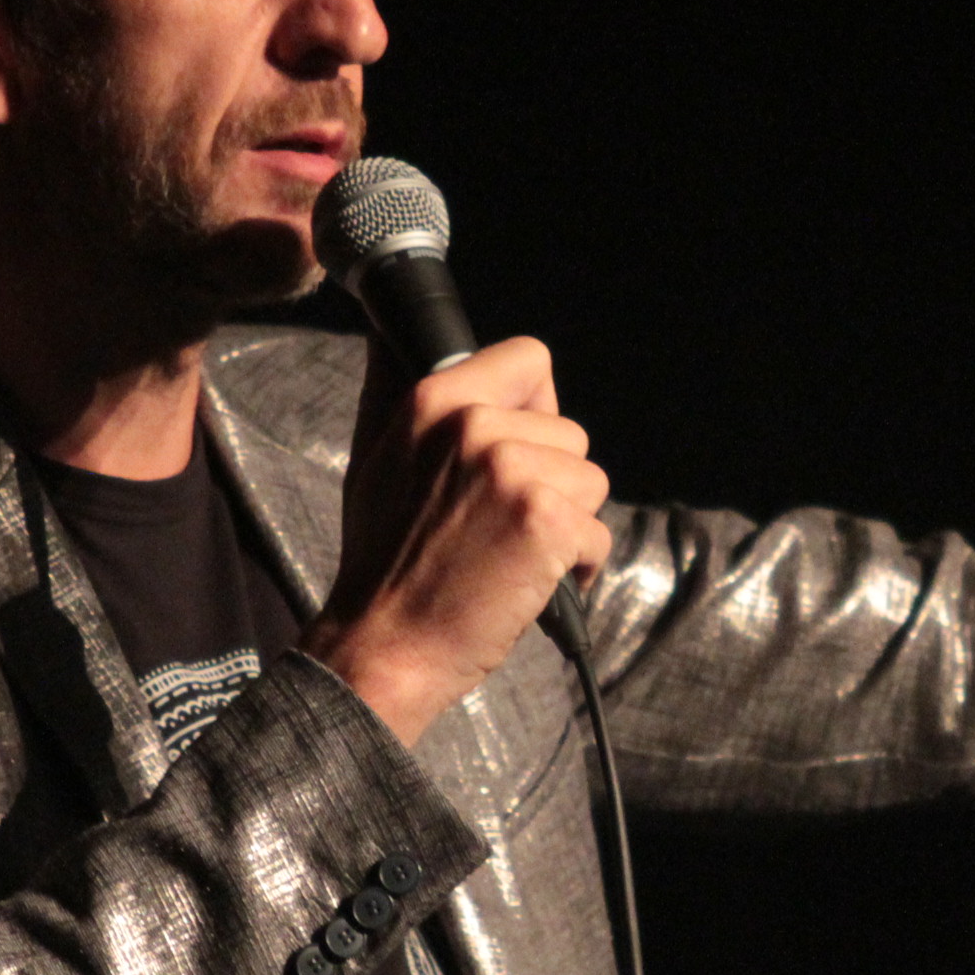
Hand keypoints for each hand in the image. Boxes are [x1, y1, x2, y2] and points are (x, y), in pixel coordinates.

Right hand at [300, 336, 612, 744]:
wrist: (384, 643)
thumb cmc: (384, 558)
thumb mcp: (376, 456)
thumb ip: (396, 393)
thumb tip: (389, 331)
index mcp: (434, 398)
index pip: (530, 359)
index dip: (537, 407)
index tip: (517, 450)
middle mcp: (472, 424)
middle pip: (570, 432)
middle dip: (551, 483)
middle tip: (498, 526)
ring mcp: (512, 470)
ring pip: (590, 482)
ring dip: (566, 525)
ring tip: (512, 555)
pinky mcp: (546, 520)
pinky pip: (597, 533)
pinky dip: (576, 567)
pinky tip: (529, 585)